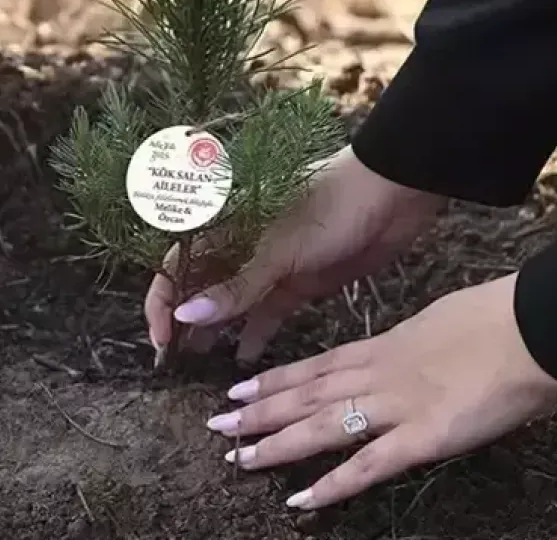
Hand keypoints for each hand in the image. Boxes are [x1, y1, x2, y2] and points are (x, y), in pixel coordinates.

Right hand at [145, 145, 446, 362]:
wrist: (394, 193)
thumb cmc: (330, 205)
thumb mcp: (280, 249)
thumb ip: (236, 286)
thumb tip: (187, 316)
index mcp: (227, 227)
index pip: (178, 265)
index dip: (163, 301)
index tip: (163, 340)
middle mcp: (242, 247)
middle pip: (201, 287)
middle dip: (186, 321)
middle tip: (176, 362)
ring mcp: (271, 266)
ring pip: (233, 304)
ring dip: (217, 331)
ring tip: (202, 364)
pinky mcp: (301, 282)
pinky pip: (268, 313)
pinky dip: (256, 334)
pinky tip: (244, 359)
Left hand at [207, 273, 556, 509]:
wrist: (534, 326)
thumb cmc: (501, 319)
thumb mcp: (444, 321)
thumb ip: (418, 344)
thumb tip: (412, 353)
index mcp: (386, 344)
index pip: (317, 364)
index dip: (277, 377)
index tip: (241, 385)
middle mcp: (380, 373)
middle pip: (307, 394)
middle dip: (260, 410)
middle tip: (218, 423)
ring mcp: (397, 405)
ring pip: (322, 426)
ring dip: (277, 444)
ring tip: (238, 457)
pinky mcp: (423, 437)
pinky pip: (369, 466)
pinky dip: (332, 485)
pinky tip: (301, 500)